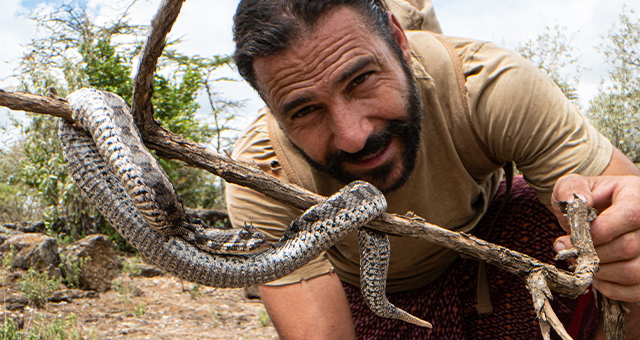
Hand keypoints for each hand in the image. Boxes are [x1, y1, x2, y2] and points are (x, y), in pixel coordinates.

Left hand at [552, 174, 639, 301]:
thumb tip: (583, 202)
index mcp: (637, 196)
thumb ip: (571, 189)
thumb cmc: (585, 200)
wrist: (598, 213)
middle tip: (570, 252)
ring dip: (599, 272)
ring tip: (582, 262)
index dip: (598, 232)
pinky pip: (634, 290)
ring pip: (633, 272)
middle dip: (591, 254)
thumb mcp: (572, 185)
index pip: (630, 216)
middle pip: (629, 247)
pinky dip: (609, 287)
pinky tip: (595, 274)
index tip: (570, 239)